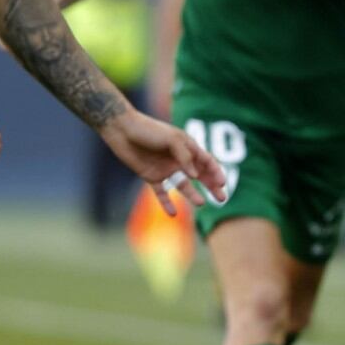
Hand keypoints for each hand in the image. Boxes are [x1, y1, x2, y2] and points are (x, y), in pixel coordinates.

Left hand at [98, 108, 227, 214]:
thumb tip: (195, 176)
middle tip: (222, 199)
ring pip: (183, 185)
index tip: (222, 183)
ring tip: (201, 203)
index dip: (216, 172)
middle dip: (211, 186)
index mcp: (187, 147)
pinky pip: (162, 193)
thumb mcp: (172, 139)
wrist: (123, 130)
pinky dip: (167, 203)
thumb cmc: (149, 130)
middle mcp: (179, 159)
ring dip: (193, 195)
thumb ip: (185, 156)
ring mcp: (166, 169)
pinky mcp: (152, 177)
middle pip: (200, 175)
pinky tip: (173, 214)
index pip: (206, 161)